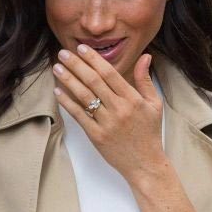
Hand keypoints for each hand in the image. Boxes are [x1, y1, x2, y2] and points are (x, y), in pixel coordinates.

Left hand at [52, 46, 166, 180]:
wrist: (145, 164)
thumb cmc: (149, 133)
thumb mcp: (154, 104)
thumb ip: (145, 79)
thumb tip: (145, 56)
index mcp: (133, 99)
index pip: (109, 73)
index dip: (93, 59)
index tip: (81, 48)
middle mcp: (119, 109)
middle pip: (93, 81)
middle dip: (76, 65)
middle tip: (63, 53)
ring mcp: (107, 123)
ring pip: (84, 96)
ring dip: (68, 80)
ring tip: (57, 68)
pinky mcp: (96, 136)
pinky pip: (79, 115)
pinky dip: (67, 102)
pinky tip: (58, 91)